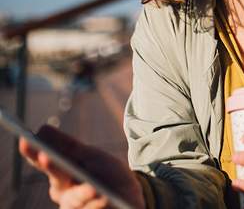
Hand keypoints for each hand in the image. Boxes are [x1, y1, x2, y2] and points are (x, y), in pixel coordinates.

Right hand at [19, 125, 144, 208]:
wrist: (129, 195)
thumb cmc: (106, 173)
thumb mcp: (90, 156)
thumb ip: (67, 147)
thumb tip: (40, 130)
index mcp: (60, 176)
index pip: (42, 163)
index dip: (33, 153)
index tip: (25, 140)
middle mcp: (63, 194)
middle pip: (57, 182)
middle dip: (53, 169)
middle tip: (46, 156)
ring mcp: (75, 208)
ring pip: (74, 202)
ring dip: (82, 194)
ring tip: (91, 188)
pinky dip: (98, 206)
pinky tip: (104, 200)